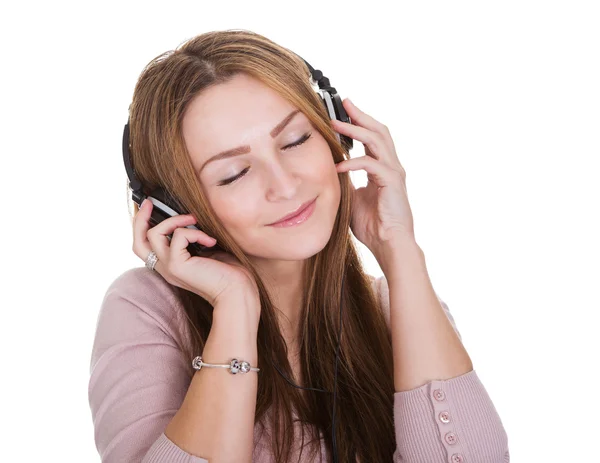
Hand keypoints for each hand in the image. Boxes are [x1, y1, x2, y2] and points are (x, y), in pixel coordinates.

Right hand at [132, 199, 259, 307]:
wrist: (237, 292)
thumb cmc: (229, 272)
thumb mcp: (206, 250)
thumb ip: (193, 238)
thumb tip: (190, 217)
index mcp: (171, 265)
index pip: (145, 246)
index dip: (144, 226)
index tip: (151, 208)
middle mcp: (165, 268)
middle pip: (138, 241)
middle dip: (140, 218)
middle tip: (149, 203)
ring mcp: (169, 268)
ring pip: (153, 234)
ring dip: (174, 220)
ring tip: (194, 219)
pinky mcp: (177, 266)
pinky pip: (178, 236)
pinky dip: (195, 232)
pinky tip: (210, 241)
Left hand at [332, 98, 416, 258]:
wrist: (388, 245)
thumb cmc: (372, 226)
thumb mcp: (352, 199)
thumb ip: (345, 182)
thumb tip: (329, 171)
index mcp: (383, 169)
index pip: (372, 138)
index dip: (359, 123)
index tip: (343, 111)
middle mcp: (391, 166)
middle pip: (378, 131)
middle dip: (360, 115)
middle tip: (343, 102)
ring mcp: (394, 173)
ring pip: (377, 140)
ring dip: (355, 129)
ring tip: (335, 122)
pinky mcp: (392, 183)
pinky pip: (370, 165)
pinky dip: (352, 162)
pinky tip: (337, 165)